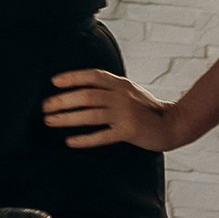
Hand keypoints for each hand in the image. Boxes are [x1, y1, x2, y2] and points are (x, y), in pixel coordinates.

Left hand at [43, 68, 176, 151]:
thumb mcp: (130, 92)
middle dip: (63, 100)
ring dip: (67, 117)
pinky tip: (70, 142)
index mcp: (121, 84)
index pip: (93, 75)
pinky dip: (84, 139)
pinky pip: (102, 135)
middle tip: (45, 106)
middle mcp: (122, 96)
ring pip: (91, 114)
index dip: (73, 77)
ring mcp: (125, 113)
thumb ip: (110, 89)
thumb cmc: (148, 110)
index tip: (54, 82)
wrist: (173, 125)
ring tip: (50, 121)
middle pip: (87, 95)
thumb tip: (82, 91)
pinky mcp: (129, 131)